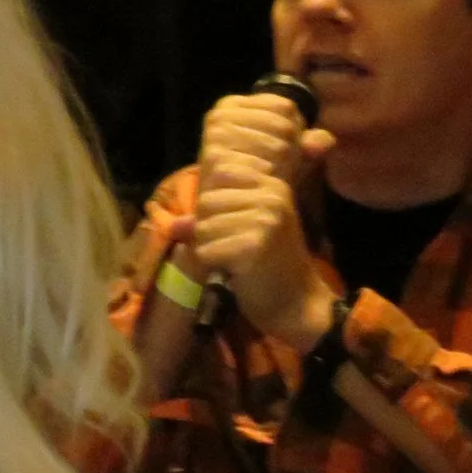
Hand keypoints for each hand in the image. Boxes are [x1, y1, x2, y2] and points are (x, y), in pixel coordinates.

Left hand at [191, 92, 336, 345]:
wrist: (296, 302)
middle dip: (208, 227)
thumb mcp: (246, 227)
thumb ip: (211, 216)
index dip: (212, 200)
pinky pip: (205, 251)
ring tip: (233, 259)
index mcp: (272, 184)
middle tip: (232, 246)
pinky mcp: (254, 245)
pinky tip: (234, 271)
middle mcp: (272, 196)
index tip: (231, 222)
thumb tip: (174, 224)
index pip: (219, 170)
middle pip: (206, 200)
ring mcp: (265, 219)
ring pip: (202, 227)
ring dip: (209, 248)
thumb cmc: (269, 262)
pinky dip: (211, 265)